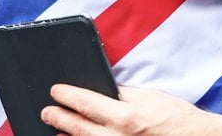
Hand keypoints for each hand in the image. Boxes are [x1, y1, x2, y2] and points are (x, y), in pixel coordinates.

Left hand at [41, 84, 221, 134]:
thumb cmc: (175, 117)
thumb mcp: (149, 97)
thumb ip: (123, 94)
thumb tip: (103, 91)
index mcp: (123, 117)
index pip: (85, 103)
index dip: (67, 96)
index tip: (55, 91)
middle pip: (78, 127)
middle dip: (59, 118)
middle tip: (46, 111)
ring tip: (56, 130)